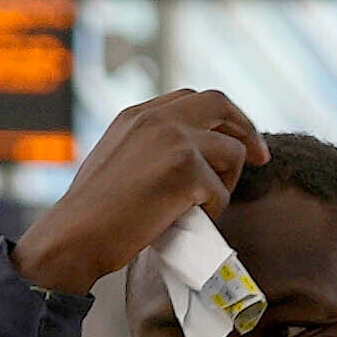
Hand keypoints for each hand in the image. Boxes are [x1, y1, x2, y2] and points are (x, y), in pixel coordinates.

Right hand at [11, 87, 266, 296]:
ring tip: (202, 208)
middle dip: (246, 128)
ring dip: (227, 183)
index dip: (221, 117)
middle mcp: (156, 119)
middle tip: (261, 157)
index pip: (192, 99)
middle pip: (220, 103)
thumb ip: (151, 149)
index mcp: (137, 115)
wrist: (75, 236)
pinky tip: (186, 224)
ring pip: (231, 151)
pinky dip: (213, 213)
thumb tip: (198, 161)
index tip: (235, 139)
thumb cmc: (95, 215)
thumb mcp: (119, 162)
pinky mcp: (185, 170)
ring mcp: (172, 141)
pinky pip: (221, 191)